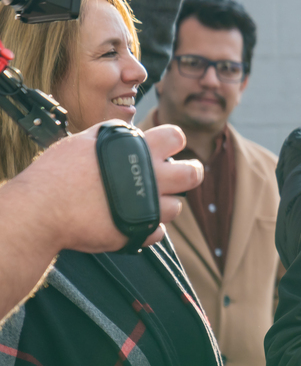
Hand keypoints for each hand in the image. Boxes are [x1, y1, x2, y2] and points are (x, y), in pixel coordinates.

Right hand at [14, 123, 202, 252]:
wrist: (42, 209)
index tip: (170, 147)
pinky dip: (146, 229)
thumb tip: (129, 132)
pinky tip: (129, 223)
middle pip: (192, 174)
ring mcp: (148, 206)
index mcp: (139, 150)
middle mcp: (151, 177)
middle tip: (185, 174)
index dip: (173, 141)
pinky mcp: (140, 232)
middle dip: (192, 173)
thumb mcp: (84, 141)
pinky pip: (157, 233)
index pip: (176, 136)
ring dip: (163, 204)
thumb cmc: (57, 173)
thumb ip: (114, 137)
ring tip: (143, 202)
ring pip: (175, 207)